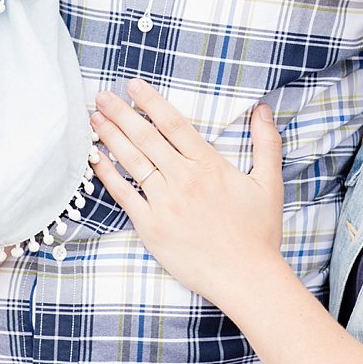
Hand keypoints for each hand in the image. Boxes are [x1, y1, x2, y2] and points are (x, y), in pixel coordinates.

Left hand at [90, 82, 283, 302]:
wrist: (247, 278)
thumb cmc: (259, 233)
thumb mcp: (269, 183)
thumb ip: (265, 142)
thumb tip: (262, 109)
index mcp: (208, 165)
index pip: (173, 123)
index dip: (150, 100)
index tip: (133, 85)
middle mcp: (183, 179)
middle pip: (146, 136)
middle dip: (120, 112)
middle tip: (101, 95)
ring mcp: (164, 203)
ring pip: (132, 161)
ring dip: (110, 136)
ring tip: (93, 118)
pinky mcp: (151, 227)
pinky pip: (123, 195)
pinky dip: (107, 175)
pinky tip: (95, 159)